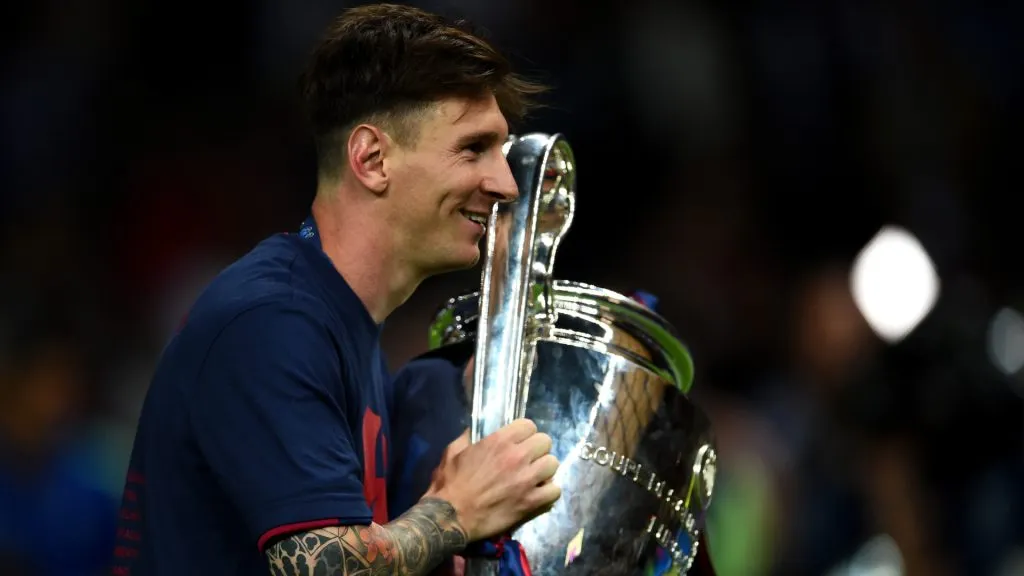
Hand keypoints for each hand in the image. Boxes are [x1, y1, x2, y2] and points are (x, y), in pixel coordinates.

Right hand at [425, 419, 559, 541]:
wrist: (451, 516)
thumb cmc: (449, 484)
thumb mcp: (453, 453)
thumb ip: (466, 438)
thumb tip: (472, 431)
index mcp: (499, 441)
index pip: (529, 425)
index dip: (525, 433)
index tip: (520, 442)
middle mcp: (517, 456)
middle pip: (545, 442)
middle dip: (537, 450)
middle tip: (528, 460)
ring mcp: (527, 480)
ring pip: (553, 464)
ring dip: (544, 470)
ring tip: (535, 478)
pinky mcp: (532, 502)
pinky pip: (555, 490)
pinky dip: (548, 492)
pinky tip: (538, 494)